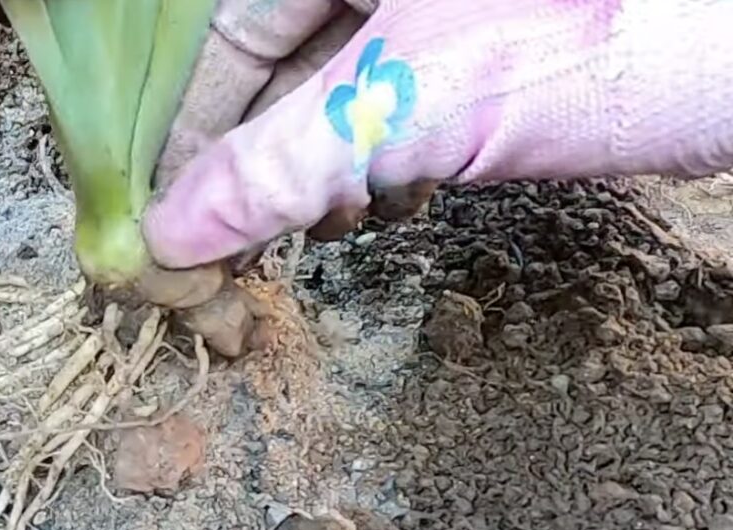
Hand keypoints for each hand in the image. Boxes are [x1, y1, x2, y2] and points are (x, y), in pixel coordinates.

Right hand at [145, 0, 732, 272]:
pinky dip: (379, 157)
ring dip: (317, 168)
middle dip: (254, 157)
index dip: (185, 133)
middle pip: (272, 58)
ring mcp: (439, 2)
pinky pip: (396, 95)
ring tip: (331, 224)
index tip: (161, 222)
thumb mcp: (417, 104)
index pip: (226, 32)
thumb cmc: (624, 29)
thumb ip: (281, 166)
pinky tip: (390, 202)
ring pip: (333, 81)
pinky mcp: (489, 37)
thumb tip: (171, 236)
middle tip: (233, 249)